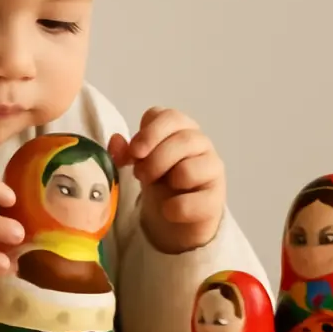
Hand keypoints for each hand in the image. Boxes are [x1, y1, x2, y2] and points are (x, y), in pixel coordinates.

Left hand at [109, 107, 225, 253]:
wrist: (175, 215)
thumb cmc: (158, 178)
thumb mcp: (138, 162)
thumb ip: (126, 151)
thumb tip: (116, 141)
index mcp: (179, 127)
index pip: (169, 116)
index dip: (149, 132)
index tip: (135, 152)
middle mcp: (200, 143)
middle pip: (182, 139)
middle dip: (154, 160)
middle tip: (140, 175)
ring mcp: (212, 169)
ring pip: (188, 169)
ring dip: (167, 180)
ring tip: (156, 189)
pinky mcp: (216, 198)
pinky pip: (197, 201)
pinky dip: (176, 208)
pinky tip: (169, 210)